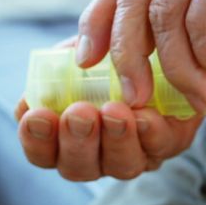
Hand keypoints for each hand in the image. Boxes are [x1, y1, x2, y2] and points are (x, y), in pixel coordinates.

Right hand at [15, 37, 203, 180]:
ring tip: (114, 110)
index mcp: (63, 134)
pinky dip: (152, 133)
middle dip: (77, 142)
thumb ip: (60, 60)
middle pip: (78, 168)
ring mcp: (134, 152)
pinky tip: (145, 115)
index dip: (36, 141)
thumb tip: (46, 79)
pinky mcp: (170, 142)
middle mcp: (97, 152)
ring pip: (122, 165)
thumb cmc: (107, 44)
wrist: (158, 36)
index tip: (37, 115)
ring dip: (116, 140)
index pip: (42, 152)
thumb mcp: (79, 44)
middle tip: (79, 114)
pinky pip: (160, 148)